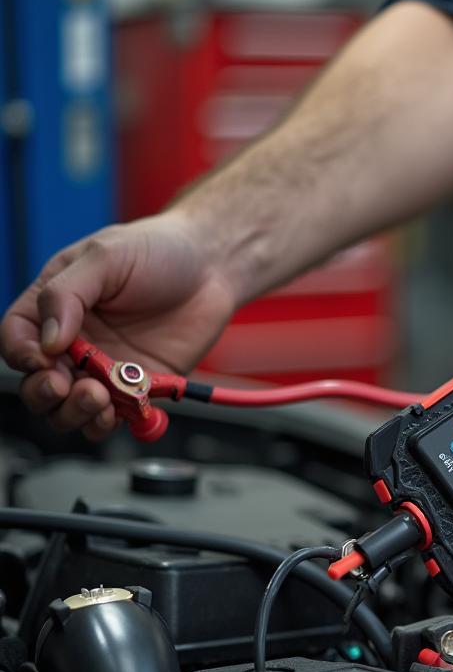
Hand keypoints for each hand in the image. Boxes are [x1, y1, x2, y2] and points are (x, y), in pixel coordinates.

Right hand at [0, 212, 237, 439]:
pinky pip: (115, 415)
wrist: (213, 266)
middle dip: (45, 392)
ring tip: (97, 398)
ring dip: (76, 412)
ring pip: (71, 408)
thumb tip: (47, 341)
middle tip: (67, 386)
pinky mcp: (140, 386)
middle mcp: (76, 342)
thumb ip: (67, 294)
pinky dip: (110, 422)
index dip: (21, 354)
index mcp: (56, 306)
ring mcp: (107, 368)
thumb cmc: (158, 250)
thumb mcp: (105, 256)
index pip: (17, 338)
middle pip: (38, 383)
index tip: (42, 360)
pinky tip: (117, 412)